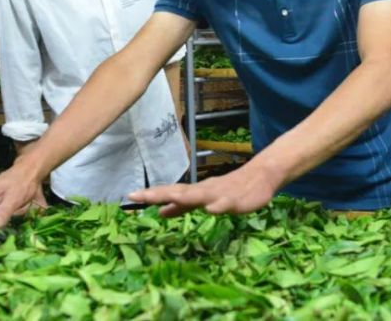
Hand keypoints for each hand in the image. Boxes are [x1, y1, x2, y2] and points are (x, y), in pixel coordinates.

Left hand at [126, 161, 277, 217]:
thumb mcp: (202, 199)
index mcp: (195, 191)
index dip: (151, 195)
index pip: (169, 192)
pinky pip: (226, 204)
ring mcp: (220, 194)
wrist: (260, 177)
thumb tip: (160, 212)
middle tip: (138, 196)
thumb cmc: (228, 189)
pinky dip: (218, 206)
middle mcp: (203, 190)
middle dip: (158, 194)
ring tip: (168, 201)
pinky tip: (211, 210)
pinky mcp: (236, 200)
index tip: (130, 196)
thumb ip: (182, 206)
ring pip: (200, 196)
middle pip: (178, 192)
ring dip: (184, 199)